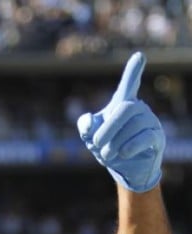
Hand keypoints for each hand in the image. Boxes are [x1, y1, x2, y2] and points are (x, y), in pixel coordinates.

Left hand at [77, 52, 164, 192]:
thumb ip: (85, 126)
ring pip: (134, 125)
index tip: (139, 56)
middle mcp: (139, 109)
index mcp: (123, 104)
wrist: (124, 169)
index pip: (129, 85)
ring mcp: (150, 122)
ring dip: (115, 142)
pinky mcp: (157, 138)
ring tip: (106, 154)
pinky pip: (145, 137)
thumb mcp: (90, 137)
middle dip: (108, 127)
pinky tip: (122, 154)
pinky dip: (130, 146)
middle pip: (125, 108)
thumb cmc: (108, 147)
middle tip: (95, 143)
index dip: (133, 72)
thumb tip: (88, 123)